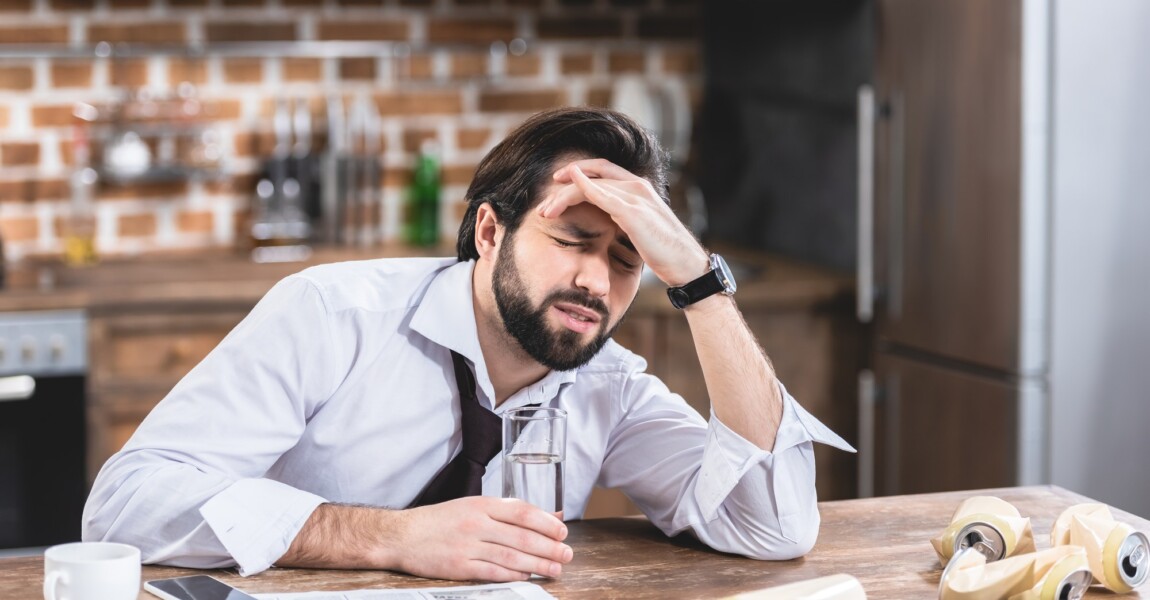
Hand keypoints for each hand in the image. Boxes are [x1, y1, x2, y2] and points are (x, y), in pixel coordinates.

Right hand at [393, 496, 571, 581]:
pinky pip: (492, 571)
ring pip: (511, 555)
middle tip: (567, 555)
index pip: (522, 511)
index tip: (563, 532)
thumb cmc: (439, 521)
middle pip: (521, 536)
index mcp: (481, 504)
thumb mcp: (473, 506)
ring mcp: (468, 545)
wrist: (401, 535)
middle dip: (549, 547)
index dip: (546, 522)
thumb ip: (509, 511)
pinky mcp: (459, 566)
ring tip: (555, 569)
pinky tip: (527, 576)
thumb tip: (547, 514)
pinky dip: (512, 575)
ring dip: (537, 564)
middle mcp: (476, 523)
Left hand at [542, 158, 709, 285]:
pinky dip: (583, 187)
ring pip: (592, 184)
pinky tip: (567, 187)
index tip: (557, 184)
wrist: (686, 265)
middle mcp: (637, 187)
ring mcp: (637, 196)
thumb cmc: (665, 252)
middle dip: (565, 184)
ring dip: (564, 195)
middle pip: (594, 174)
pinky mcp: (634, 212)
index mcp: (639, 189)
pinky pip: (603, 194)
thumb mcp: (639, 231)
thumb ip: (622, 220)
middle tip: (544, 204)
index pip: (603, 170)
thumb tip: (604, 227)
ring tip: (546, 210)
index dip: (579, 172)